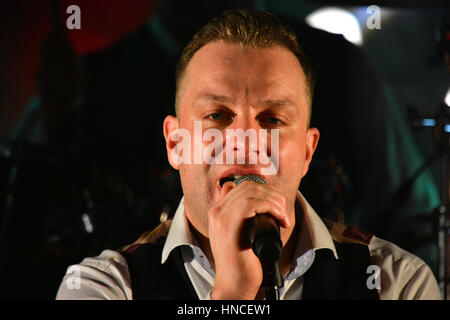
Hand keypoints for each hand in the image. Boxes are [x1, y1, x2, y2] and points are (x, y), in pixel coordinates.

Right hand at [208, 180, 289, 299]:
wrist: (234, 283)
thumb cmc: (242, 261)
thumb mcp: (240, 234)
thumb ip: (243, 217)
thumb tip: (259, 201)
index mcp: (218, 211)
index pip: (242, 185)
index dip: (265, 190)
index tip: (277, 205)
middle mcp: (217, 211)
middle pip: (249, 185)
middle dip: (272, 194)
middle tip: (283, 211)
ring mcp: (221, 218)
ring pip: (252, 192)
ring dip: (274, 201)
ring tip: (283, 217)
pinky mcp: (229, 226)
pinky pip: (252, 203)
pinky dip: (271, 208)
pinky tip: (280, 220)